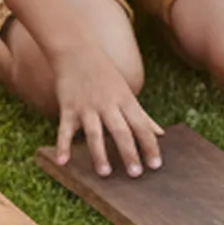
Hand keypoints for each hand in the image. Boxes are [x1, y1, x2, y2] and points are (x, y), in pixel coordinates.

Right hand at [54, 44, 163, 177]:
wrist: (76, 50)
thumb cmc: (105, 73)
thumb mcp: (126, 92)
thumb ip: (142, 115)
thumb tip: (161, 134)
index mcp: (125, 100)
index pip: (141, 126)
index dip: (150, 146)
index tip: (156, 166)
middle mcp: (107, 104)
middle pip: (121, 130)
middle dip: (129, 152)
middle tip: (136, 174)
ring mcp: (87, 106)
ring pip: (94, 132)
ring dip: (100, 153)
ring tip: (105, 173)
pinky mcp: (68, 107)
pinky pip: (65, 129)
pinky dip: (63, 146)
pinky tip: (63, 161)